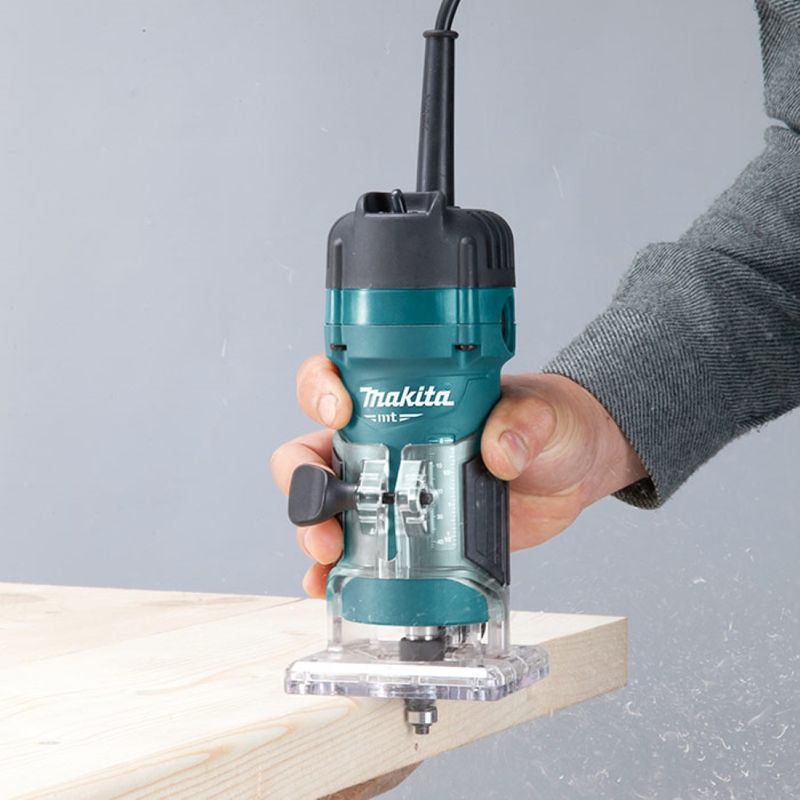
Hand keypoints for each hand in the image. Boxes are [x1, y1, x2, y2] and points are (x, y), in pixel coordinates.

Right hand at [271, 354, 646, 596]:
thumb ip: (523, 423)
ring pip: (328, 506)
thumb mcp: (541, 413)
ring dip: (313, 530)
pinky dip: (340, 571)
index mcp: (406, 398)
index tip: (339, 410)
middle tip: (327, 504)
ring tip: (330, 552)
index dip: (320, 390)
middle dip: (302, 479)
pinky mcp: (411, 532)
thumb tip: (500, 450)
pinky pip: (362, 551)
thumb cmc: (548, 424)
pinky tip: (336, 584)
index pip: (340, 382)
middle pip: (313, 452)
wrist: (573, 469)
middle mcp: (387, 441)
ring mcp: (395, 490)